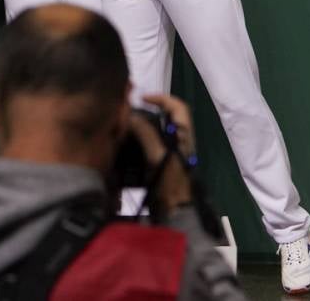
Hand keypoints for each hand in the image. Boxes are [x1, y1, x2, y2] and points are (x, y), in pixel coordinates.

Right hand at [127, 94, 195, 217]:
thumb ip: (147, 134)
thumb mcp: (158, 156)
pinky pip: (151, 144)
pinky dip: (140, 140)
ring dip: (143, 126)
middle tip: (130, 114)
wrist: (175, 211)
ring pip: (158, 129)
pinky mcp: (163, 162)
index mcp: (184, 135)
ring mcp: (172, 151)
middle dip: (149, 111)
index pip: (178, 107)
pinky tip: (127, 145)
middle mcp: (179, 139)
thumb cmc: (171, 182)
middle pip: (167, 116)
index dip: (162, 98)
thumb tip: (132, 117)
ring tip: (126, 128)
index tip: (143, 99)